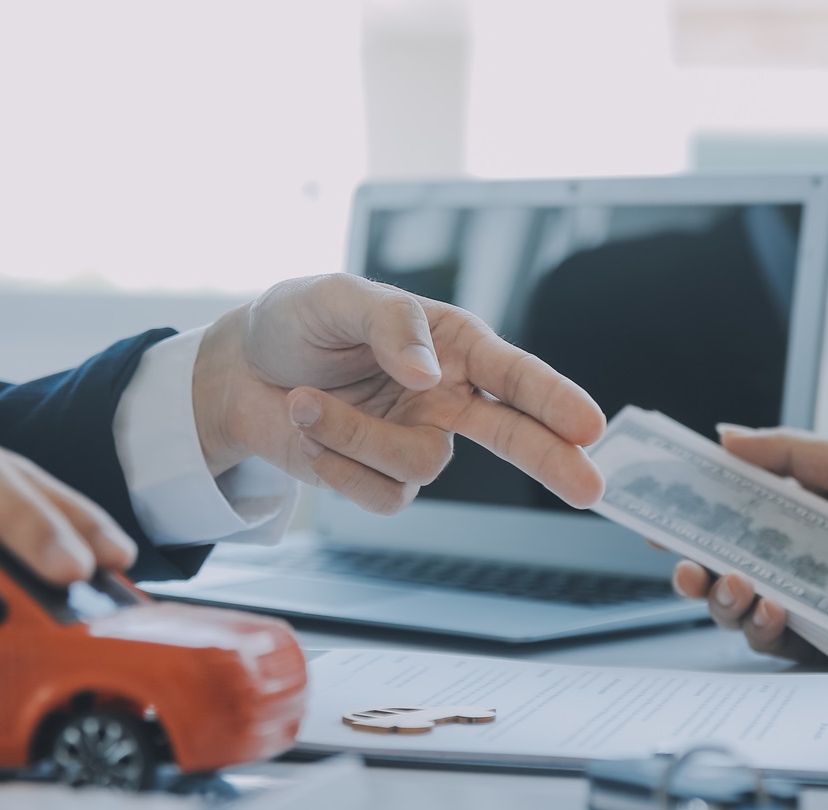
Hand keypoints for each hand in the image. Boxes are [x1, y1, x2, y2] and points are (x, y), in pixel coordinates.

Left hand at [191, 274, 605, 514]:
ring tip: (304, 401)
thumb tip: (429, 375)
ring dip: (355, 436)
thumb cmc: (297, 322)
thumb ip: (390, 324)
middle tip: (590, 489)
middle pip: (514, 434)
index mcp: (452, 344)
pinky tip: (308, 430)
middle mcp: (447, 395)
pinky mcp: (381, 480)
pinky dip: (336, 465)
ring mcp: (416, 440)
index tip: (590, 425)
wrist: (237, 372)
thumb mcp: (336, 296)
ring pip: (419, 464)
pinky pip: (379, 494)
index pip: (513, 372)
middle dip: (551, 460)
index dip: (554, 398)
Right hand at [673, 426, 827, 661]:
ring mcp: (803, 604)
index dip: (687, 520)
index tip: (659, 519)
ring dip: (721, 598)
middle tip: (689, 565)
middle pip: (717, 569)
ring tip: (736, 584)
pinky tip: (771, 607)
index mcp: (790, 517)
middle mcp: (789, 563)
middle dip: (691, 570)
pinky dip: (761, 624)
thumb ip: (791, 451)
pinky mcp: (821, 643)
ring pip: (735, 609)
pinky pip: (771, 641)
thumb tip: (726, 437)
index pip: (724, 520)